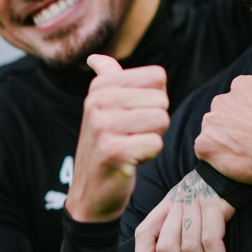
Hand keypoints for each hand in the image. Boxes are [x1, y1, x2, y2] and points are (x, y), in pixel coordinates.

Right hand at [64, 55, 168, 222]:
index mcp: (100, 86)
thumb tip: (95, 57)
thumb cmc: (106, 145)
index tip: (134, 116)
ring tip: (131, 147)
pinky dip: (148, 155)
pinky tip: (130, 161)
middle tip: (132, 136)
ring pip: (162, 120)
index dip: (155, 100)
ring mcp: (102, 126)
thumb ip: (106, 80)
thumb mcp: (102, 109)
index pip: (158, 77)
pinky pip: (156, 143)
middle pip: (162, 100)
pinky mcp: (113, 151)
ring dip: (153, 138)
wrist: (90, 193)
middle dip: (155, 122)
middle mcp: (97, 101)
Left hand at [134, 170, 235, 251]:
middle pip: (167, 248)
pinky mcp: (215, 203)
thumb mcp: (191, 204)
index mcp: (167, 204)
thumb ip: (179, 228)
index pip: (144, 233)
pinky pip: (211, 242)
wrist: (237, 167)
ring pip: (190, 249)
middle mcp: (177, 201)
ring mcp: (195, 201)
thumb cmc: (216, 193)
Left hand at [194, 48, 251, 194]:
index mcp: (241, 85)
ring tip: (251, 149)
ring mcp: (211, 124)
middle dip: (242, 122)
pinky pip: (207, 150)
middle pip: (229, 112)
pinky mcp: (205, 147)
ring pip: (217, 130)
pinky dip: (218, 155)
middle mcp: (222, 101)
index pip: (246, 96)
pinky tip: (238, 159)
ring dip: (229, 137)